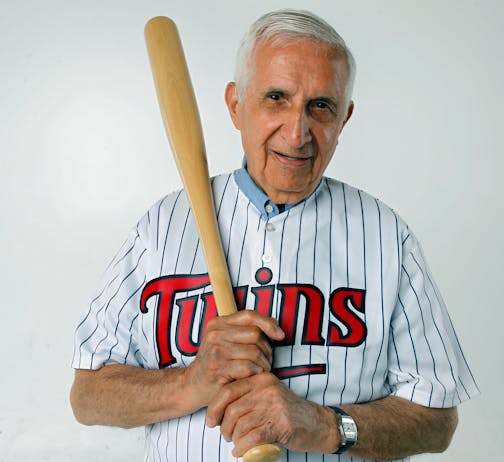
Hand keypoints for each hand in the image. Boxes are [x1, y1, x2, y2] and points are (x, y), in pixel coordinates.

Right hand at [184, 310, 284, 409]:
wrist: (193, 385)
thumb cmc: (216, 363)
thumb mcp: (227, 341)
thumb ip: (247, 330)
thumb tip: (275, 323)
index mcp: (218, 323)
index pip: (249, 315)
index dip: (268, 323)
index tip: (280, 335)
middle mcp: (215, 333)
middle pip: (255, 334)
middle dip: (267, 349)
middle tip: (265, 361)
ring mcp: (215, 350)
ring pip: (255, 352)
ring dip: (264, 364)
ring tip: (259, 370)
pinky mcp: (218, 368)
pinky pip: (249, 367)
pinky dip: (256, 373)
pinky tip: (252, 377)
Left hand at [206, 372, 339, 456]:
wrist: (319, 424)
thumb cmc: (288, 413)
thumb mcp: (267, 396)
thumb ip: (247, 397)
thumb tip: (217, 412)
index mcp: (260, 378)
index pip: (227, 390)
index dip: (214, 408)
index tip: (210, 421)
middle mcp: (266, 388)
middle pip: (231, 409)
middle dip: (224, 427)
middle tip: (227, 436)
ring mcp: (274, 405)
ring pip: (240, 425)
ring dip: (234, 440)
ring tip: (237, 444)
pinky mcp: (281, 424)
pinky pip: (252, 438)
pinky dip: (243, 448)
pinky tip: (243, 451)